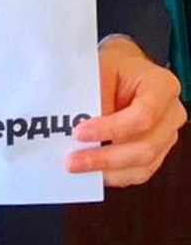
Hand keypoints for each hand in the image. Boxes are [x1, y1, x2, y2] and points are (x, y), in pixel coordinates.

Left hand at [67, 36, 186, 186]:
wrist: (123, 72)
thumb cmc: (112, 69)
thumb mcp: (100, 70)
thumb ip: (95, 96)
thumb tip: (81, 126)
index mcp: (162, 86)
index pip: (143, 115)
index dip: (111, 129)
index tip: (79, 133)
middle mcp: (171, 113)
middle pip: (145, 146)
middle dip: (106, 158)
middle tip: (72, 161)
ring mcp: (166, 135)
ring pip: (143, 165)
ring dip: (108, 171)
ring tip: (78, 169)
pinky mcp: (156, 152)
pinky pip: (139, 173)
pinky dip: (114, 176)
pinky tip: (91, 173)